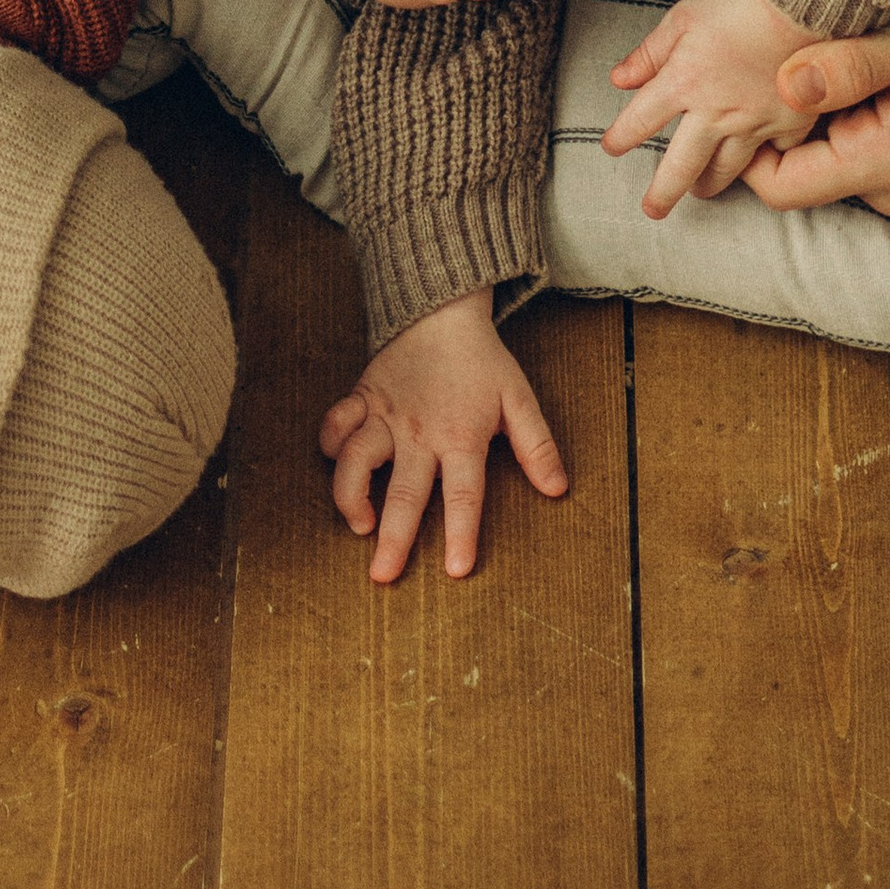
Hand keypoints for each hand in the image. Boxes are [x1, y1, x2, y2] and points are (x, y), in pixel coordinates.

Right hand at [318, 289, 568, 581]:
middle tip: (383, 576)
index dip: (461, 532)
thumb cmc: (482, 361)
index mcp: (462, 435)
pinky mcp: (362, 397)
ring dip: (352, 495)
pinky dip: (331, 445)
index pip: (463, 493)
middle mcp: (420, 431)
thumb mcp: (519, 399)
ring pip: (358, 459)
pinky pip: (336, 423)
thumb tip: (558, 489)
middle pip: (404, 491)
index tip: (455, 570)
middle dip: (394, 537)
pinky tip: (337, 466)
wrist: (442, 311)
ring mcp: (386, 414)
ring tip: (358, 525)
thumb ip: (537, 446)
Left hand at [603, 0, 819, 216]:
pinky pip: (774, 155)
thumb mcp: (681, 18)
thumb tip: (618, 79)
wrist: (801, 0)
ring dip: (707, 185)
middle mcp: (714, 113)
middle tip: (652, 210)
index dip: (621, 138)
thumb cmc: (738, 4)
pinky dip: (764, 162)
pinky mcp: (789, 124)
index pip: (639, 122)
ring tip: (699, 192)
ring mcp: (753, 123)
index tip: (611, 147)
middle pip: (680, 166)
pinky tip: (756, 165)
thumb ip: (649, 54)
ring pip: (725, 170)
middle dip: (662, 193)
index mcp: (682, 83)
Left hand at [745, 0, 889, 217]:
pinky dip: (842, 109)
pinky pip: (851, 146)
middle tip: (779, 52)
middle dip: (776, 120)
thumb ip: (852, 64)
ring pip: (821, 155)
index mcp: (889, 164)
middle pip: (793, 170)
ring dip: (812, 110)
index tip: (739, 84)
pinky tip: (862, 62)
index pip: (777, 186)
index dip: (745, 141)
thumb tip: (783, 86)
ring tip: (829, 50)